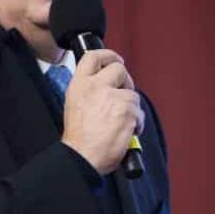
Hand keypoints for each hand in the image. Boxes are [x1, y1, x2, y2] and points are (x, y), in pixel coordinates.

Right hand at [61, 50, 144, 174]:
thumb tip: (108, 86)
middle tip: (123, 97)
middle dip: (126, 82)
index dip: (108, 55)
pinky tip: (125, 133)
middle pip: (120, 70)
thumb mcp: (75, 105)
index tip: (116, 60)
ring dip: (131, 110)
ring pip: (133, 95)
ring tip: (120, 124)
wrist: (82, 157)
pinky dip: (136, 124)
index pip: (94, 57)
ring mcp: (113, 98)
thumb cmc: (79, 139)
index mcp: (80, 85)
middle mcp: (96, 87)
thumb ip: (90, 90)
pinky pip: (139, 114)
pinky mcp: (128, 112)